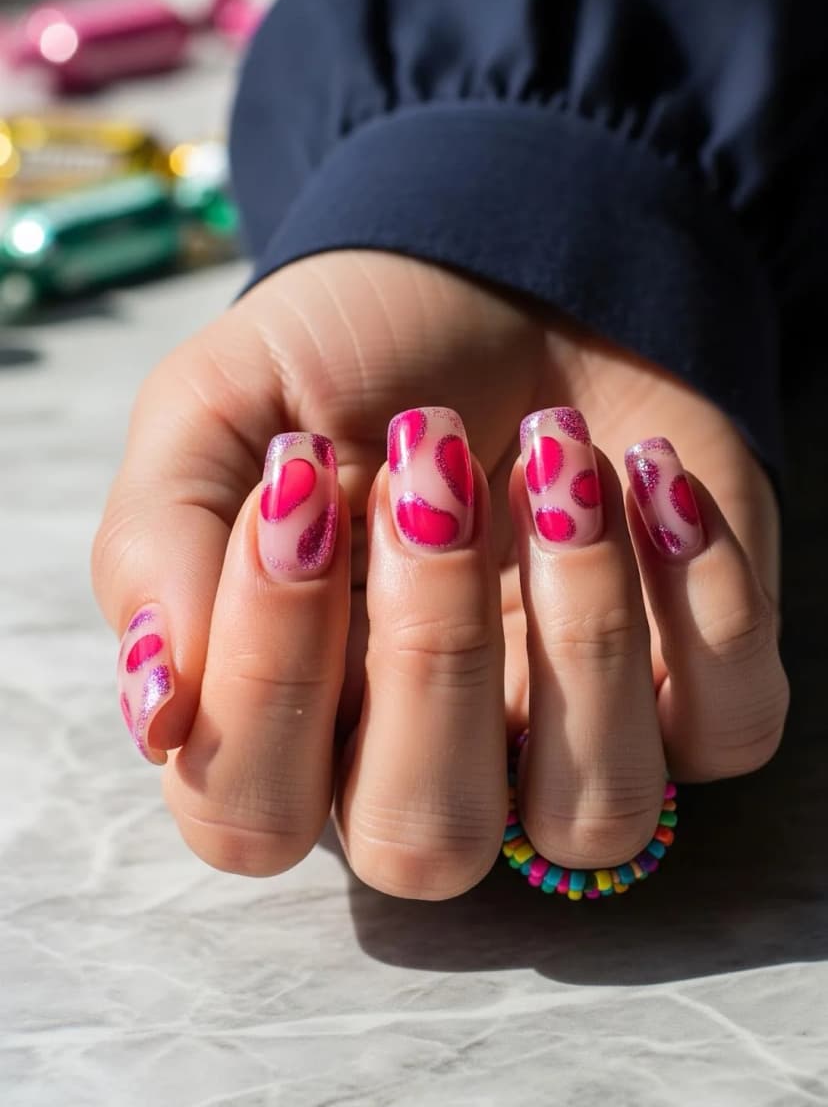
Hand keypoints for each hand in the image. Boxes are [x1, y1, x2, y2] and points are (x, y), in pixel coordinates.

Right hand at [92, 251, 787, 896]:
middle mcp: (429, 752)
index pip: (251, 814)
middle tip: (434, 473)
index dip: (270, 676)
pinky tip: (651, 474)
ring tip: (560, 460)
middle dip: (430, 649)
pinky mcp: (698, 685)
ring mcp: (569, 733)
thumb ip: (158, 549)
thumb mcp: (216, 410)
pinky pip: (731, 728)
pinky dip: (704, 595)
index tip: (299, 486)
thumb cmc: (350, 353)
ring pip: (592, 816)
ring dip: (582, 629)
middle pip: (423, 843)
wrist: (506, 264)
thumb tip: (156, 712)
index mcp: (293, 712)